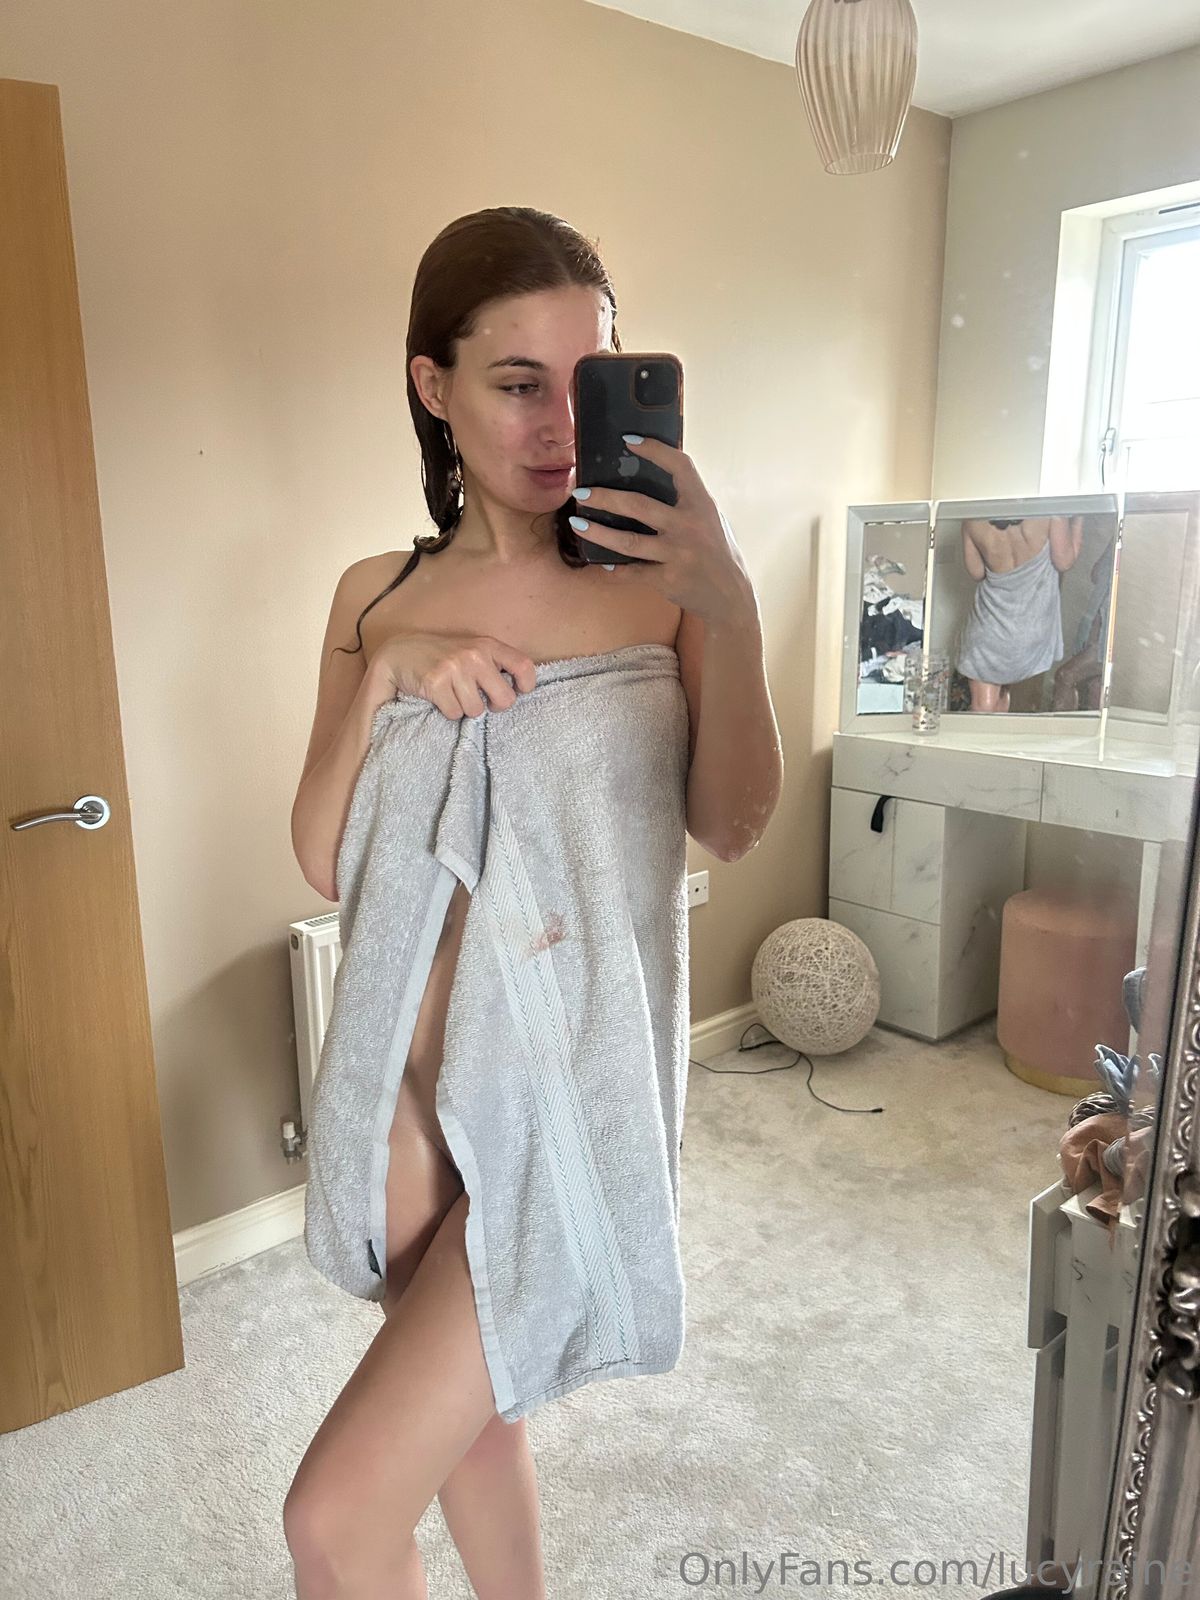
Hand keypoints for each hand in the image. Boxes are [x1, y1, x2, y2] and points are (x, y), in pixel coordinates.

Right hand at [371, 631, 536, 720]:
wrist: (400, 653)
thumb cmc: (442, 655)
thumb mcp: (472, 650)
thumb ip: (495, 664)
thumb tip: (520, 690)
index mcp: (488, 645)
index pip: (524, 666)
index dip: (526, 685)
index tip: (517, 691)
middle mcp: (474, 655)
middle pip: (505, 699)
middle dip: (494, 706)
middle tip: (480, 700)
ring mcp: (455, 669)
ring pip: (477, 710)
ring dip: (465, 708)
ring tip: (453, 694)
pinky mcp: (436, 684)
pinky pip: (454, 713)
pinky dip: (447, 711)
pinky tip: (439, 697)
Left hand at [568, 437, 752, 625]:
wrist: (730, 595)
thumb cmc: (715, 551)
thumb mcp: (709, 518)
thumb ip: (686, 500)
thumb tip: (649, 476)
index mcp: (701, 504)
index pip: (680, 467)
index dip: (655, 450)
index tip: (628, 441)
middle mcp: (690, 526)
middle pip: (639, 506)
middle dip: (605, 497)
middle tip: (581, 492)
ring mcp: (678, 554)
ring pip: (628, 542)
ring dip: (597, 532)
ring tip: (577, 523)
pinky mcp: (668, 580)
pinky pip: (632, 573)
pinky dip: (614, 569)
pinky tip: (601, 562)